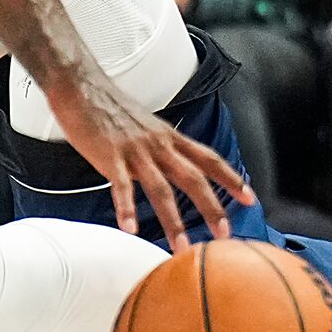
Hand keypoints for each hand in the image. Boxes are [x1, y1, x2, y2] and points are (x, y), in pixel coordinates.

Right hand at [32, 66, 252, 244]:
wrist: (81, 84)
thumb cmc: (110, 107)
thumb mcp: (146, 126)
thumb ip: (160, 147)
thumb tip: (172, 167)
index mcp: (169, 137)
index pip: (209, 158)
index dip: (231, 179)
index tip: (250, 199)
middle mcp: (158, 144)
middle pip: (194, 178)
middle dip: (212, 207)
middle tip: (224, 234)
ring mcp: (135, 151)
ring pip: (161, 189)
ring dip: (173, 221)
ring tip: (181, 247)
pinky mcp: (110, 156)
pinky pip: (122, 187)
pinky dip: (127, 208)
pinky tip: (131, 229)